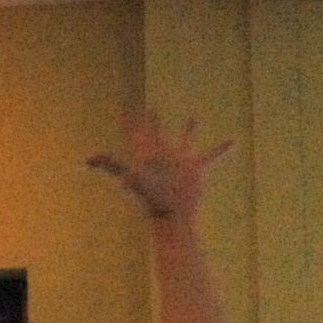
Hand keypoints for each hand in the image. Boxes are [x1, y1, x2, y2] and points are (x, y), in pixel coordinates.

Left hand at [87, 113, 227, 224]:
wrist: (173, 215)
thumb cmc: (151, 198)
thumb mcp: (132, 176)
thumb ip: (111, 165)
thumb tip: (88, 158)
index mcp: (149, 154)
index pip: (138, 133)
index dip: (131, 121)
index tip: (126, 108)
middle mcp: (164, 155)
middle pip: (158, 133)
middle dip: (154, 121)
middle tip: (152, 108)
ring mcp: (181, 161)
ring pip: (186, 140)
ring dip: (190, 129)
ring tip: (194, 116)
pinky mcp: (197, 169)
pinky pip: (213, 156)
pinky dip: (223, 149)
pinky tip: (233, 142)